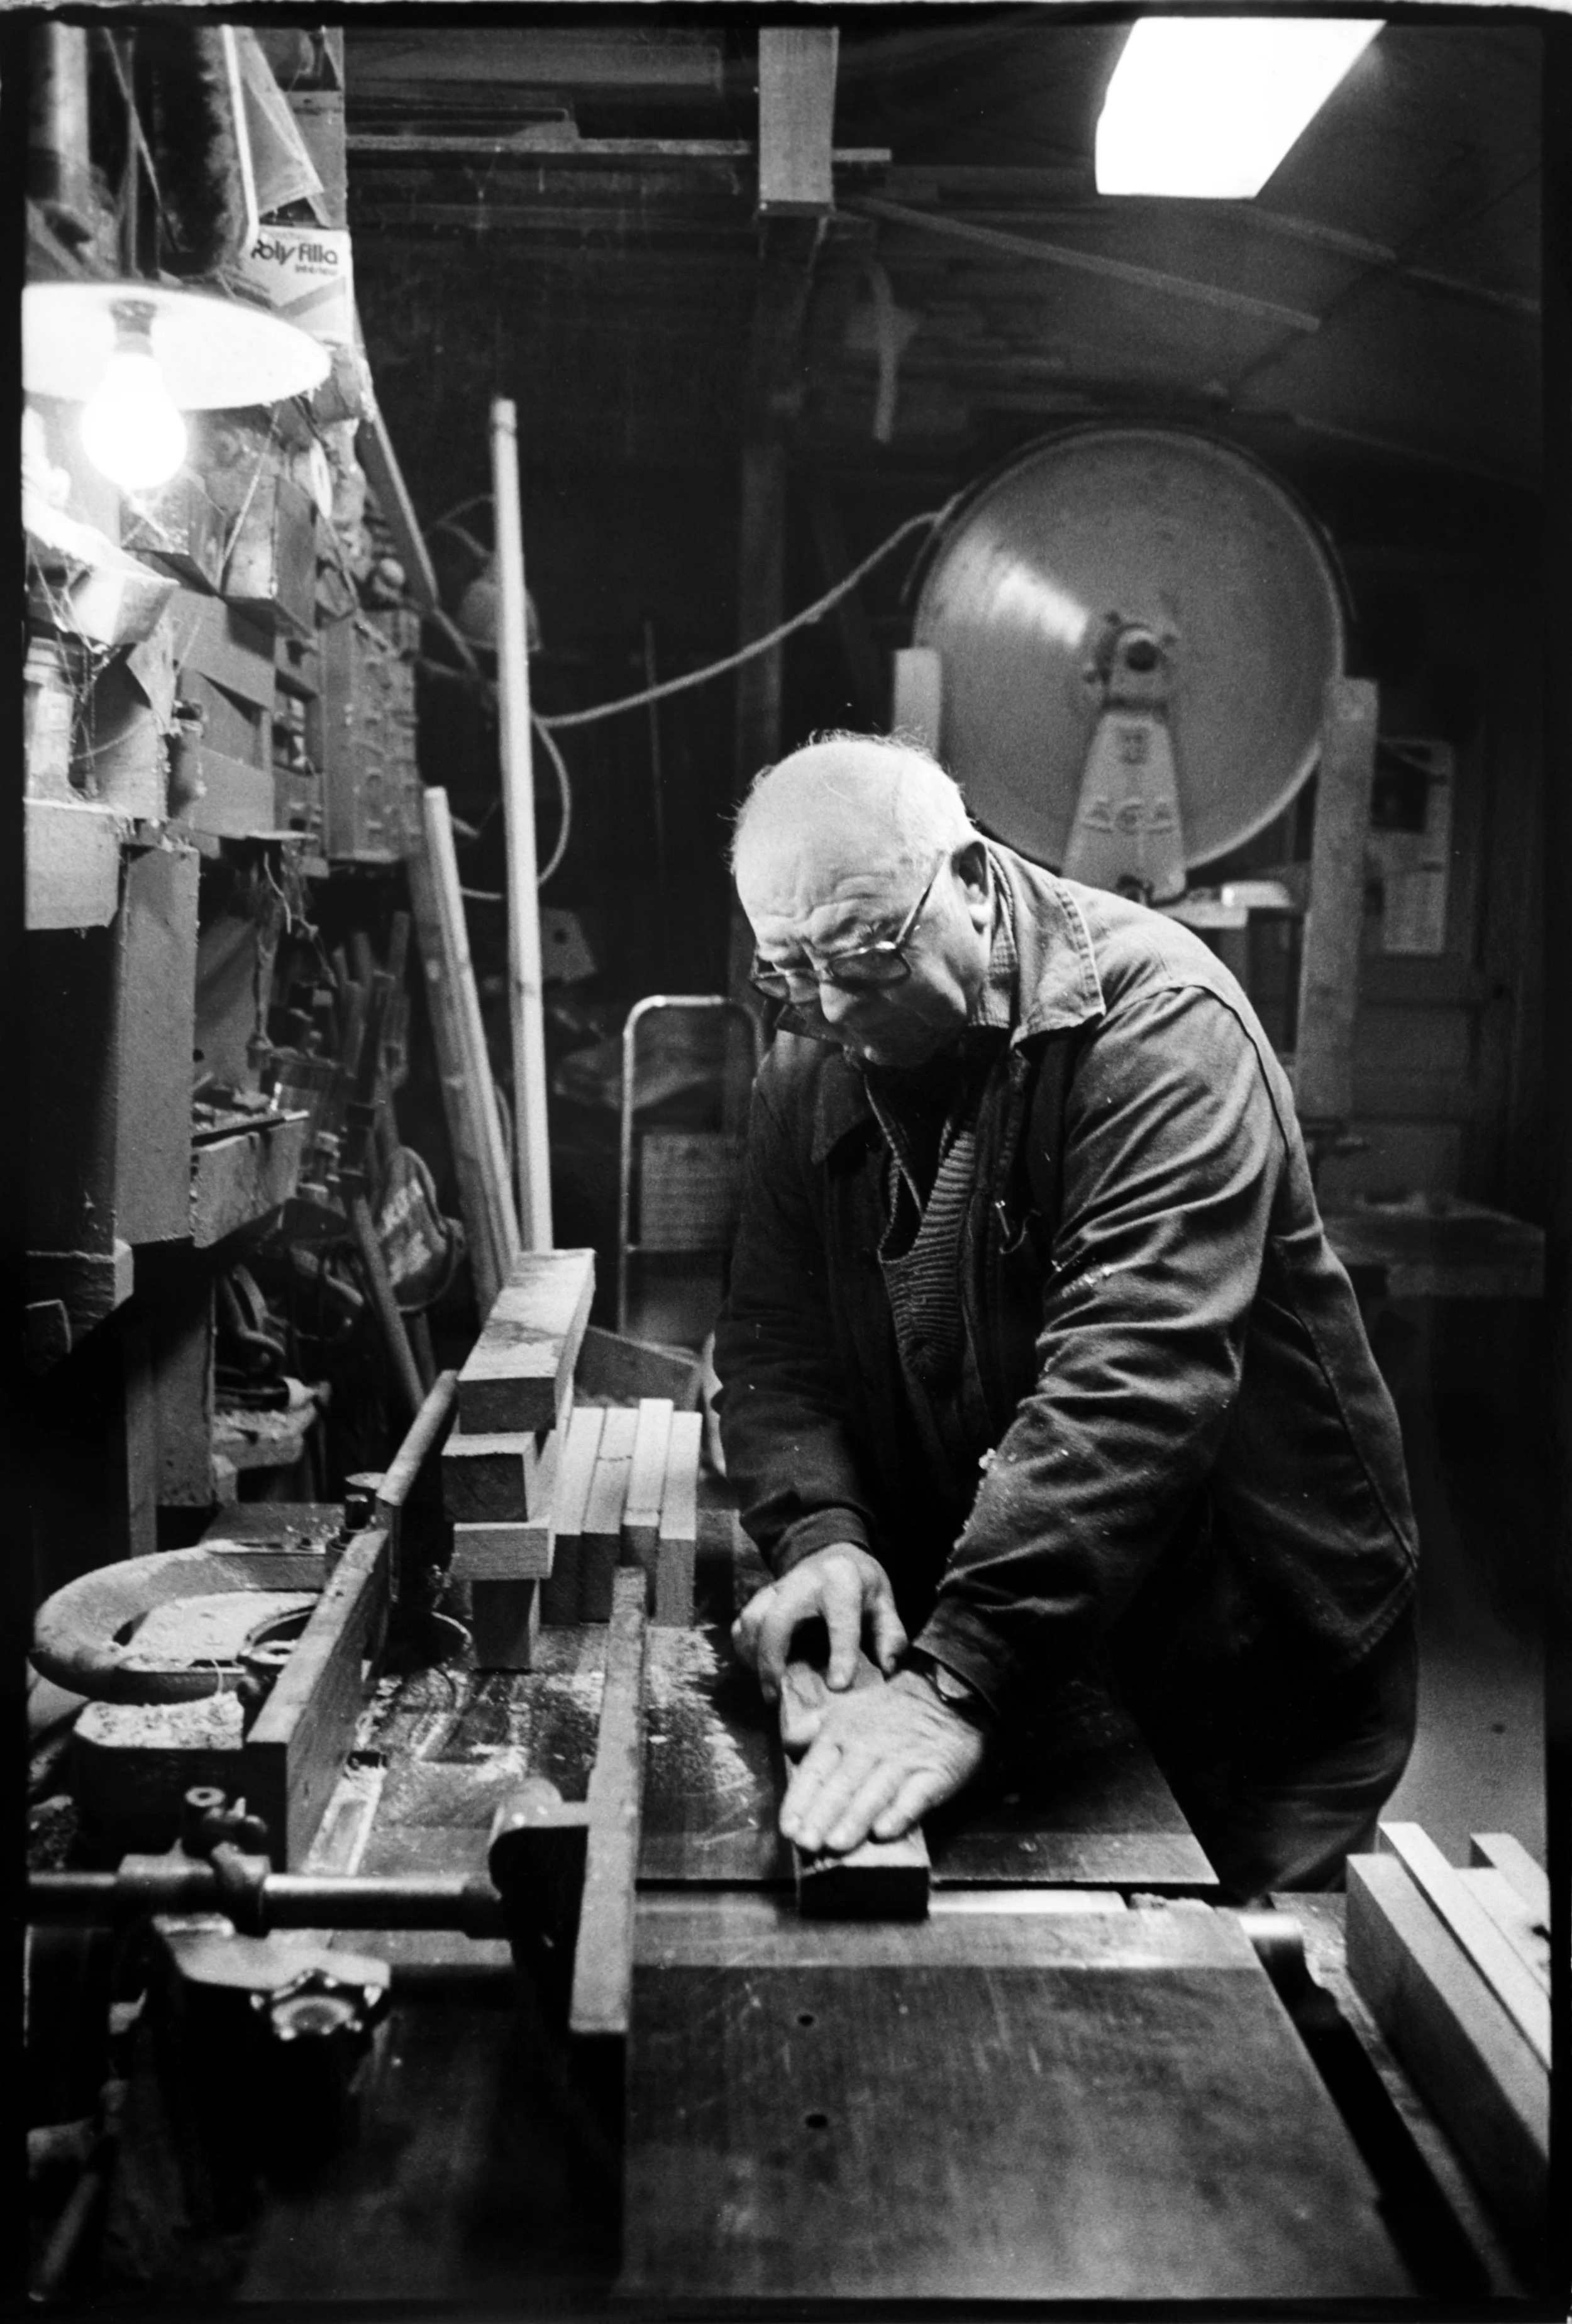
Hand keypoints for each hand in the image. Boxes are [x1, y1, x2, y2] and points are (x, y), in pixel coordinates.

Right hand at [731, 1542, 906, 1704]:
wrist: (832, 1553)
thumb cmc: (860, 1585)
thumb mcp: (884, 1602)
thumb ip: (890, 1635)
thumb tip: (887, 1668)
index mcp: (841, 1581)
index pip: (840, 1620)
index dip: (840, 1654)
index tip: (838, 1686)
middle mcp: (803, 1581)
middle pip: (776, 1620)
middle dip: (772, 1661)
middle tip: (777, 1696)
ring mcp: (777, 1587)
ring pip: (752, 1621)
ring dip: (755, 1658)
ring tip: (770, 1688)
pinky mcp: (761, 1597)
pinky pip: (742, 1623)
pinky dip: (745, 1650)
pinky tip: (758, 1669)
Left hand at [779, 1671, 986, 1854]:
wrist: (946, 1693)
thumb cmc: (889, 1710)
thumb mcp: (846, 1709)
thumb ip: (813, 1727)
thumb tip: (788, 1744)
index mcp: (842, 1732)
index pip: (815, 1770)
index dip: (800, 1800)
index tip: (788, 1829)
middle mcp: (868, 1747)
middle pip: (841, 1785)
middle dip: (821, 1816)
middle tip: (806, 1845)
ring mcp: (903, 1761)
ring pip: (874, 1793)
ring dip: (854, 1819)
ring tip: (836, 1845)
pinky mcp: (935, 1772)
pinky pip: (915, 1795)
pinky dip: (900, 1813)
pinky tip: (884, 1832)